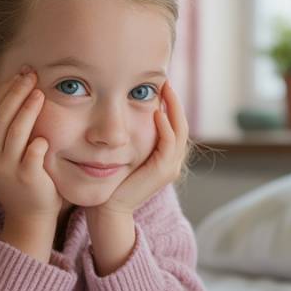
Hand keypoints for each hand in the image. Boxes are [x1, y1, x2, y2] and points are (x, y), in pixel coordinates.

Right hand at [0, 67, 62, 225]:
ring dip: (29, 108)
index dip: (6, 90)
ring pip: (16, 130)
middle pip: (2, 116)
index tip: (21, 74)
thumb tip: (16, 88)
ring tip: (40, 92)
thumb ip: (6, 127)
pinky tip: (46, 132)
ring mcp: (5, 168)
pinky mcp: (25, 177)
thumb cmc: (21, 176)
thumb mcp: (4, 151)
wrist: (29, 215)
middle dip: (17, 92)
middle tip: (31, 75)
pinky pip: (33, 152)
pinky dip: (39, 140)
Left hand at [92, 80, 188, 216]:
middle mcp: (173, 162)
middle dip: (175, 102)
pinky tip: (156, 113)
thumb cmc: (111, 180)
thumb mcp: (124, 153)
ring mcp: (171, 167)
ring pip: (179, 131)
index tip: (161, 86)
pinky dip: (165, 127)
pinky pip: (169, 144)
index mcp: (166, 157)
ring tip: (165, 90)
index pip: (175, 125)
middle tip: (166, 82)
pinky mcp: (163, 171)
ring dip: (173, 109)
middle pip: (181, 124)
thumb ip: (131, 136)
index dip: (171, 105)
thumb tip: (125, 111)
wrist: (108, 208)